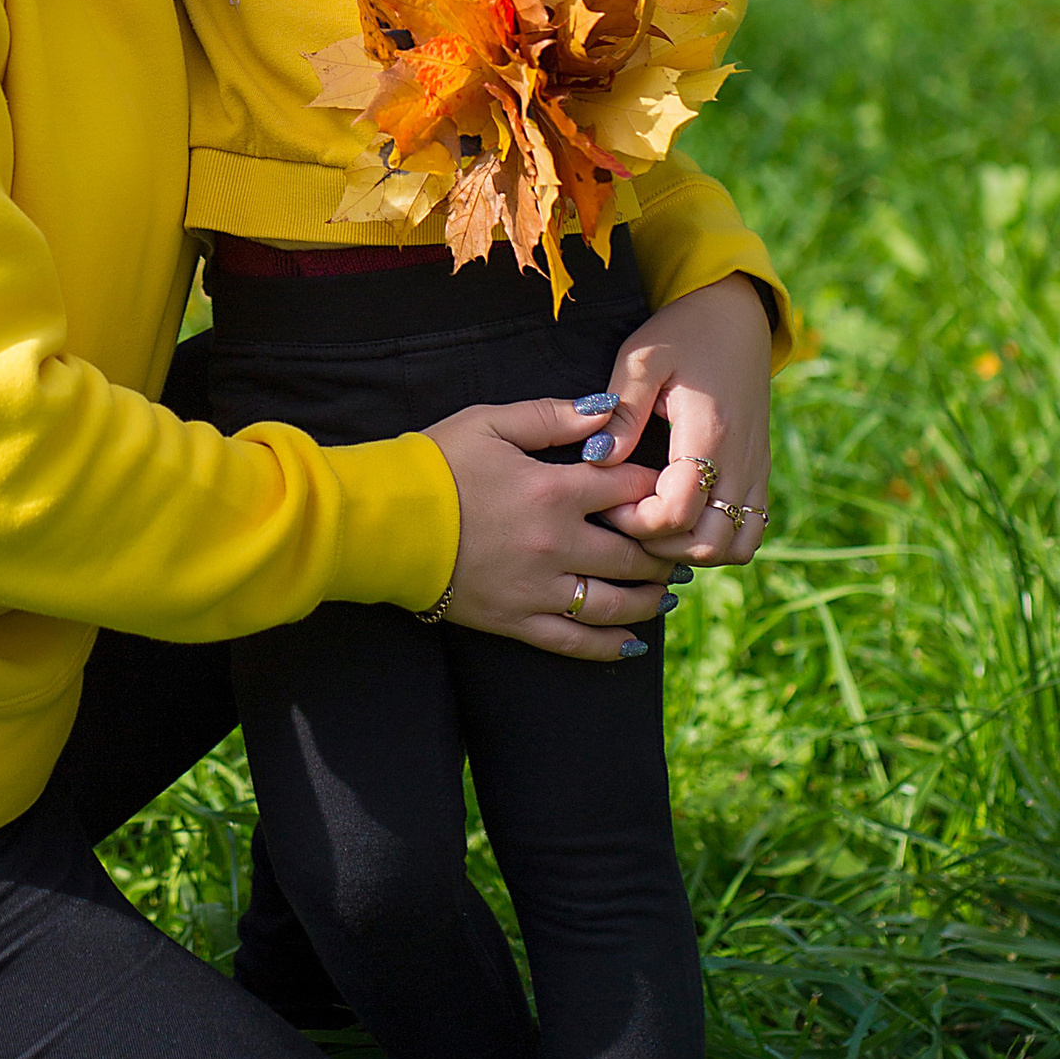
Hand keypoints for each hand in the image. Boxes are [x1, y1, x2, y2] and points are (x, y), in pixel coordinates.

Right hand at [420, 396, 670, 661]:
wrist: (381, 522)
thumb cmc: (433, 464)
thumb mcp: (489, 422)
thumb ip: (552, 415)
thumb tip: (604, 411)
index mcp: (554, 490)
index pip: (629, 491)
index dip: (656, 489)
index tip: (667, 491)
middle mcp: (556, 544)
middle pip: (634, 554)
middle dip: (663, 552)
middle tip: (678, 549)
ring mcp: (539, 589)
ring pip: (615, 605)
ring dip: (650, 600)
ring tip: (666, 593)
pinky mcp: (517, 621)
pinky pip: (575, 643)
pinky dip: (610, 646)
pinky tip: (632, 643)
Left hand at [586, 273, 773, 572]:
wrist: (736, 314)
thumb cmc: (682, 330)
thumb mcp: (642, 357)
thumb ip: (622, 410)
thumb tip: (599, 458)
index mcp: (710, 432)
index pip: (676, 513)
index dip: (635, 522)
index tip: (606, 501)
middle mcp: (742, 461)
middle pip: (707, 544)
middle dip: (659, 544)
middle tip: (623, 517)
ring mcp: (756, 471)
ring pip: (734, 548)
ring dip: (690, 549)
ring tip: (651, 522)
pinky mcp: (759, 473)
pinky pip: (748, 532)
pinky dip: (716, 540)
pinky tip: (680, 518)